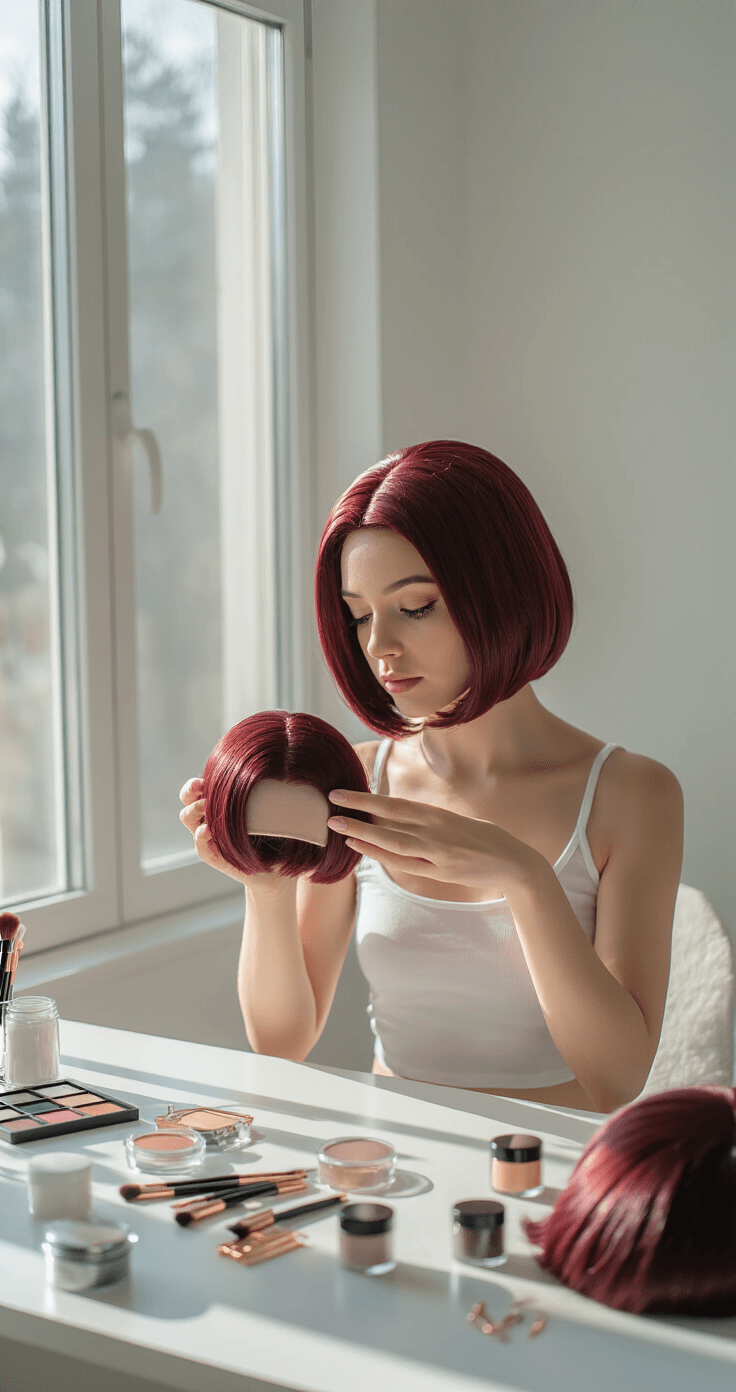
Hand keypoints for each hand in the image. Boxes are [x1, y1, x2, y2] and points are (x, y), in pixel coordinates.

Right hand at [179, 778, 286, 891]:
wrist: (276, 872)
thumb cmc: (275, 837)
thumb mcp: (269, 812)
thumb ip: (264, 794)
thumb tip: (275, 768)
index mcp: (219, 806)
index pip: (197, 789)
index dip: (196, 783)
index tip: (205, 778)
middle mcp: (209, 819)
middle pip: (186, 800)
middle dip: (190, 791)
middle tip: (201, 788)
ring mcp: (208, 838)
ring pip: (187, 818)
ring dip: (195, 810)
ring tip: (208, 808)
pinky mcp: (213, 856)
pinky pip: (200, 844)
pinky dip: (202, 835)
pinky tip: (209, 830)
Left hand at [327, 789, 535, 895]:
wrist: (516, 864)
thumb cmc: (486, 840)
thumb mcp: (459, 822)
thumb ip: (432, 822)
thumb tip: (405, 819)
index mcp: (439, 815)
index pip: (396, 804)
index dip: (368, 798)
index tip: (344, 793)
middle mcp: (436, 830)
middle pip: (390, 817)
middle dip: (359, 810)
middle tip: (330, 803)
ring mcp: (438, 852)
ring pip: (393, 841)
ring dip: (363, 834)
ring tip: (338, 827)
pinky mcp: (441, 871)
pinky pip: (405, 863)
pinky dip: (381, 855)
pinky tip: (361, 849)